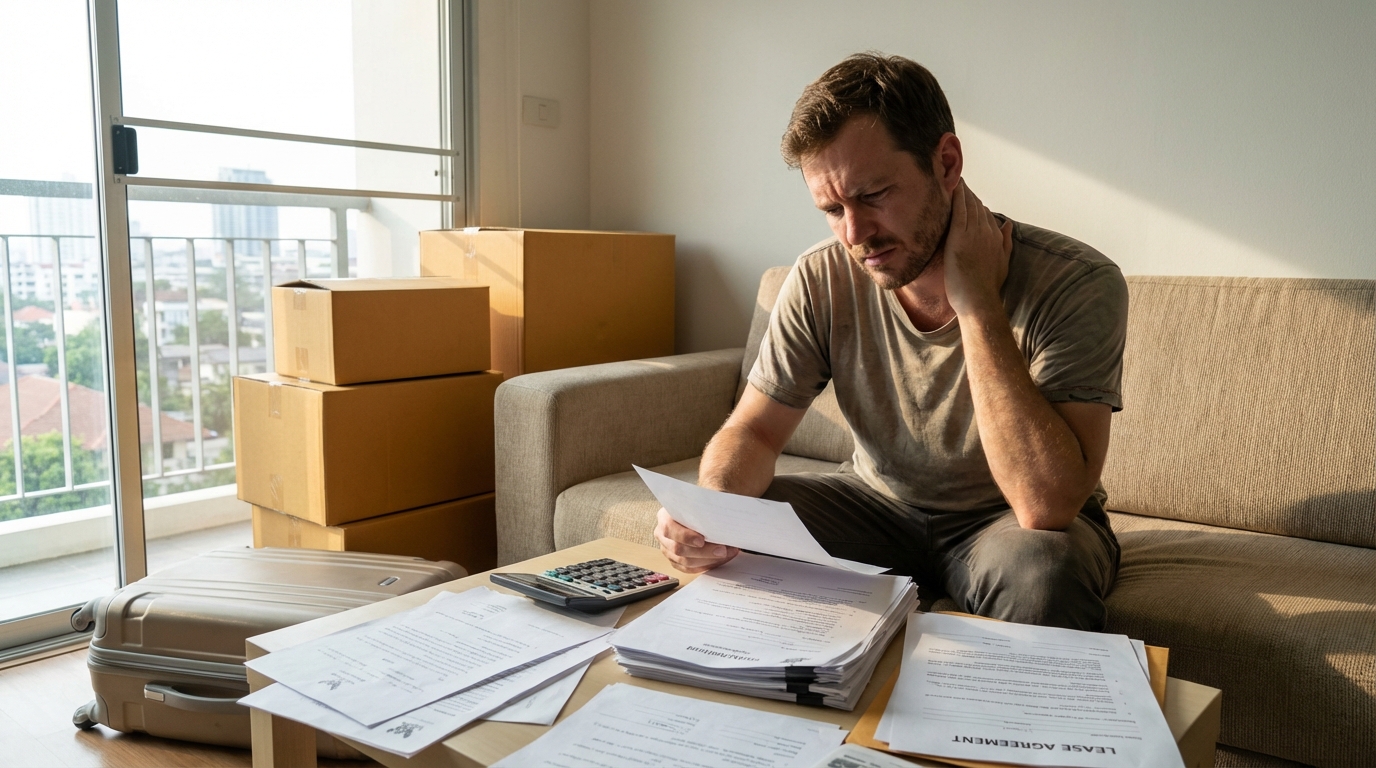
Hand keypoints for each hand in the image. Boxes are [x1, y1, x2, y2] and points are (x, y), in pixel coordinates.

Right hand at [653, 508, 738, 572]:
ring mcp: (667, 549)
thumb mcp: (701, 499)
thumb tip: (719, 509)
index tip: (702, 541)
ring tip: (726, 554)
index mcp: (664, 517)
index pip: (669, 528)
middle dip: (703, 552)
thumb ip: (707, 501)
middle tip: (722, 550)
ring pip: (685, 562)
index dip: (685, 536)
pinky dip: (706, 565)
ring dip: (708, 560)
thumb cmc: (699, 506)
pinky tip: (719, 560)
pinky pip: (689, 569)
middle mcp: (663, 534)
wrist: (698, 514)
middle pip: (678, 549)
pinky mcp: (675, 561)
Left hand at [942, 180, 1012, 318]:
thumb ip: (1006, 242)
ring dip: (963, 191)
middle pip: (978, 207)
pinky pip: (959, 210)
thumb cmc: (987, 287)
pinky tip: (954, 186)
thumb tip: (1008, 225)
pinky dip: (958, 197)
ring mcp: (974, 233)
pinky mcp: (960, 237)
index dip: (978, 205)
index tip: (970, 197)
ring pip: (969, 205)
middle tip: (960, 182)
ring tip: (956, 179)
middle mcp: (987, 232)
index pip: (987, 215)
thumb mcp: (1003, 262)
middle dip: (970, 194)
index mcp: (996, 238)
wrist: (979, 300)